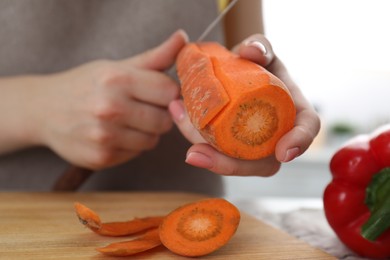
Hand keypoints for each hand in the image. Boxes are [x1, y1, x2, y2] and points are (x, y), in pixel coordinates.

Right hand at [30, 30, 187, 169]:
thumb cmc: (86, 84)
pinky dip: (131, 145)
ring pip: (153, 140)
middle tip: (143, 109)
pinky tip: (115, 134)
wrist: (44, 110)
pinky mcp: (101, 157)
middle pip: (166, 120)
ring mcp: (104, 136)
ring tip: (128, 121)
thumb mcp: (117, 66)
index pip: (170, 92)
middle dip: (160, 115)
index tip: (159, 93)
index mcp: (117, 79)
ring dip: (146, 132)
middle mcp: (110, 108)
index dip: (169, 93)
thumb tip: (184, 39)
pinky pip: (136, 154)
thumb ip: (155, 57)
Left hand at [169, 34, 319, 175]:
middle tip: (196, 154)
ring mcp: (252, 145)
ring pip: (233, 162)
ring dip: (206, 158)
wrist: (235, 70)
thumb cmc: (256, 63)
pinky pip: (215, 150)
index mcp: (293, 110)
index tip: (282, 152)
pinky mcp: (230, 146)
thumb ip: (261, 47)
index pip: (306, 128)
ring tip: (184, 146)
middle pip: (262, 163)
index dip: (299, 142)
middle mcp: (275, 134)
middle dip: (230, 165)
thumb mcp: (261, 51)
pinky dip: (193, 137)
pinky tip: (177, 115)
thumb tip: (251, 52)